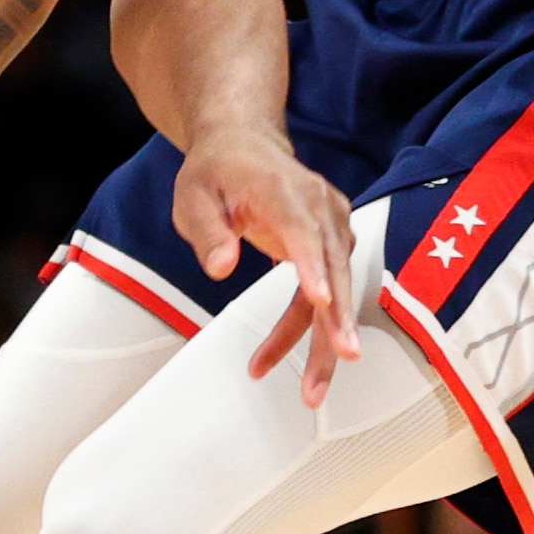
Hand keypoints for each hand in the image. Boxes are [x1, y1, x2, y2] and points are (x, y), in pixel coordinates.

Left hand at [190, 134, 363, 404]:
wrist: (245, 144)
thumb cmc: (216, 171)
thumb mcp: (192, 197)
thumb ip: (207, 232)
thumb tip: (221, 267)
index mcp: (284, 191)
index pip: (304, 231)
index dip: (314, 268)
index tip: (324, 302)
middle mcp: (319, 207)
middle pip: (334, 269)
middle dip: (337, 321)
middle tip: (342, 360)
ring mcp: (332, 224)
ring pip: (336, 289)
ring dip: (324, 339)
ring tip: (310, 390)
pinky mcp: (333, 241)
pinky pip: (327, 290)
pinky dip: (309, 326)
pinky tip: (276, 355)